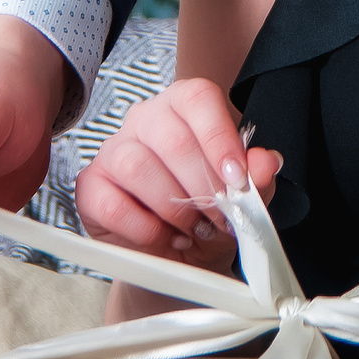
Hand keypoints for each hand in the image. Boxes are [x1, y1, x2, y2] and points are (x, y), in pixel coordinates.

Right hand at [75, 78, 282, 277]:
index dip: (219, 137)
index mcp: (183, 107)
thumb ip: (257, 177)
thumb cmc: (207, 216)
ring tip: (193, 229)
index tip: (237, 178)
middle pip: (171, 137)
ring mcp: (113, 151)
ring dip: (173, 207)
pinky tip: (164, 237)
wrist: (177, 259)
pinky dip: (145, 229)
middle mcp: (145, 120)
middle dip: (202, 186)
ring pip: (138, 166)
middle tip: (220, 218)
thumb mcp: (240, 199)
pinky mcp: (91, 187)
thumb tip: (267, 162)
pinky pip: (113, 204)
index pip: (198, 99)